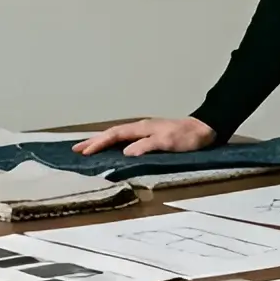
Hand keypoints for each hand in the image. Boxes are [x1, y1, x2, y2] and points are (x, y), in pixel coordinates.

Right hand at [74, 116, 216, 158]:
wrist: (204, 129)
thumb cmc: (187, 137)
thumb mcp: (168, 142)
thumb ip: (147, 146)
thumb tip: (126, 153)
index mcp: (141, 128)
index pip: (114, 135)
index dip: (99, 144)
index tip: (85, 153)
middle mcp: (140, 127)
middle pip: (111, 133)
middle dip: (93, 141)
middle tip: (75, 149)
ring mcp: (145, 131)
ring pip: (117, 135)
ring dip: (101, 141)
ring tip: (87, 149)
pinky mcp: (150, 136)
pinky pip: (125, 139)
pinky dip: (113, 143)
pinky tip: (111, 148)